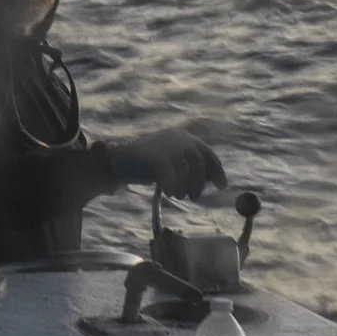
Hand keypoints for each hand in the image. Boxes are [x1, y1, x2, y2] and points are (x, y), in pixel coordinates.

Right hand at [104, 128, 226, 198]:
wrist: (114, 162)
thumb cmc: (142, 165)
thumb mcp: (169, 161)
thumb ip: (187, 165)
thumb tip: (207, 179)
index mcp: (182, 137)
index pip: (207, 153)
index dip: (217, 171)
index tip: (222, 186)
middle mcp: (178, 138)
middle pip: (199, 162)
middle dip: (199, 182)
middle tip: (194, 197)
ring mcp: (167, 145)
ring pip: (187, 169)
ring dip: (185, 186)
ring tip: (177, 196)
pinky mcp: (156, 156)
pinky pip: (171, 175)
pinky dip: (171, 185)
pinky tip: (167, 192)